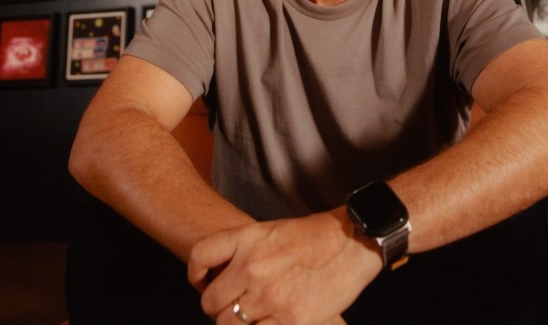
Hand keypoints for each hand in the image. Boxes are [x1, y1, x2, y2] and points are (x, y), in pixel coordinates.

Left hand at [188, 208, 380, 323]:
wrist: (351, 241)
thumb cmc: (316, 237)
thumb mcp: (273, 232)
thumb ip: (247, 253)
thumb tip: (229, 282)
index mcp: (247, 238)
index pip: (200, 256)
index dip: (195, 275)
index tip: (202, 284)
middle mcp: (251, 266)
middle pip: (212, 302)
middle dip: (220, 310)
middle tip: (236, 309)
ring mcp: (268, 295)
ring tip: (256, 317)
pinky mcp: (289, 320)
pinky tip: (270, 323)